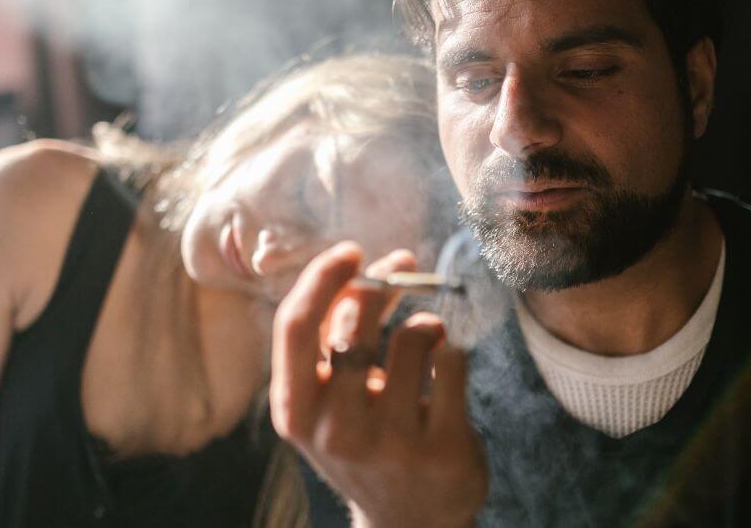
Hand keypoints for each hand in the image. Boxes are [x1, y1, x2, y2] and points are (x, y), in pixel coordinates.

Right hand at [270, 242, 487, 527]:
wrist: (408, 521)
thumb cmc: (364, 439)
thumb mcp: (330, 401)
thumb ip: (332, 342)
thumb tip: (360, 272)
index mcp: (296, 412)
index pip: (296, 327)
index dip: (322, 278)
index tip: (352, 251)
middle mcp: (336, 429)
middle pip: (355, 323)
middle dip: (382, 285)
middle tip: (403, 268)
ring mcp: (390, 442)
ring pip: (413, 338)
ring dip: (425, 323)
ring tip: (429, 336)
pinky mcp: (442, 447)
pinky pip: (455, 361)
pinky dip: (455, 349)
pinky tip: (448, 362)